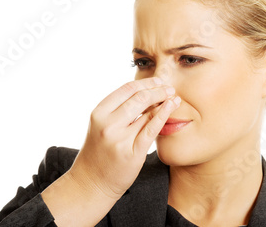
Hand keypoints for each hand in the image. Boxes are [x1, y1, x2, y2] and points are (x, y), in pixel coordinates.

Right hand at [66, 77, 179, 199]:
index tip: (159, 81)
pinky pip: (151, 130)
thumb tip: (146, 92)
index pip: (127, 89)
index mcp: (99, 113)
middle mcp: (108, 124)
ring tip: (174, 98)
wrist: (91, 183)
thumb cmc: (99, 152)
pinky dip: (163, 116)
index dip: (146, 83)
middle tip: (170, 89)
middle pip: (139, 98)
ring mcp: (119, 139)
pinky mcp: (132, 153)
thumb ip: (118, 110)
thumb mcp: (102, 126)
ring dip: (164, 102)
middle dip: (158, 90)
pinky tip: (171, 108)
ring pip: (147, 113)